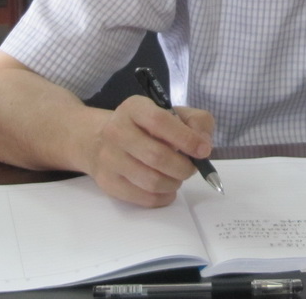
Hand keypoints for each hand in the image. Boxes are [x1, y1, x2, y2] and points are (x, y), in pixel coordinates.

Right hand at [85, 95, 214, 206]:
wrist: (102, 140)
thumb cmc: (147, 126)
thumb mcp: (173, 112)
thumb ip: (196, 122)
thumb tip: (203, 144)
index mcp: (134, 108)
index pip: (160, 122)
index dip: (186, 138)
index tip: (203, 150)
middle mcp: (116, 131)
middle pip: (156, 156)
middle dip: (183, 167)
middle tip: (191, 168)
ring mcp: (109, 158)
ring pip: (151, 181)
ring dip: (174, 183)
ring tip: (178, 176)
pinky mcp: (108, 182)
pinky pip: (142, 198)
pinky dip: (163, 197)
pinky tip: (167, 188)